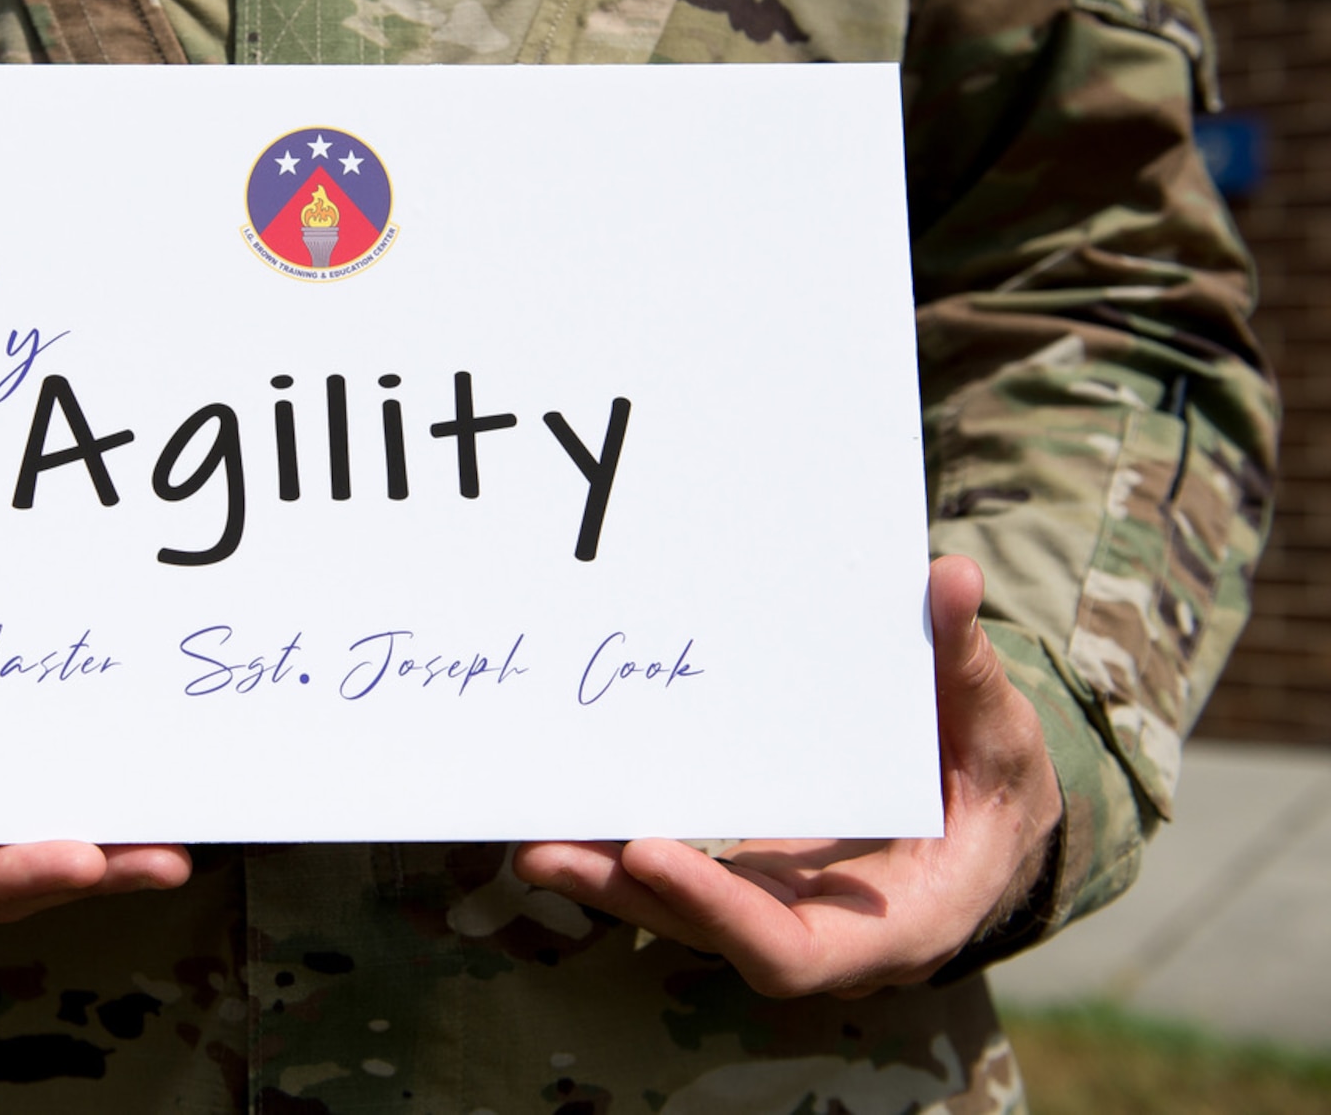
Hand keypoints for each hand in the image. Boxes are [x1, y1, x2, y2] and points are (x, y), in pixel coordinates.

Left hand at [514, 554, 1060, 998]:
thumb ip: (966, 668)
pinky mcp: (749, 882)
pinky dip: (621, 850)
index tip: (649, 852)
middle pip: (705, 937)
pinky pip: (677, 877)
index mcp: (894, 927)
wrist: (992, 834)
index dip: (717, 910)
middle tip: (541, 846)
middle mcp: (823, 936)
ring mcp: (777, 912)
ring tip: (527, 833)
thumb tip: (947, 579)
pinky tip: (566, 806)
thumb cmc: (999, 787)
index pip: (790, 949)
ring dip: (601, 876)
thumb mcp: (996, 733)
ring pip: (676, 914)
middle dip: (624, 893)